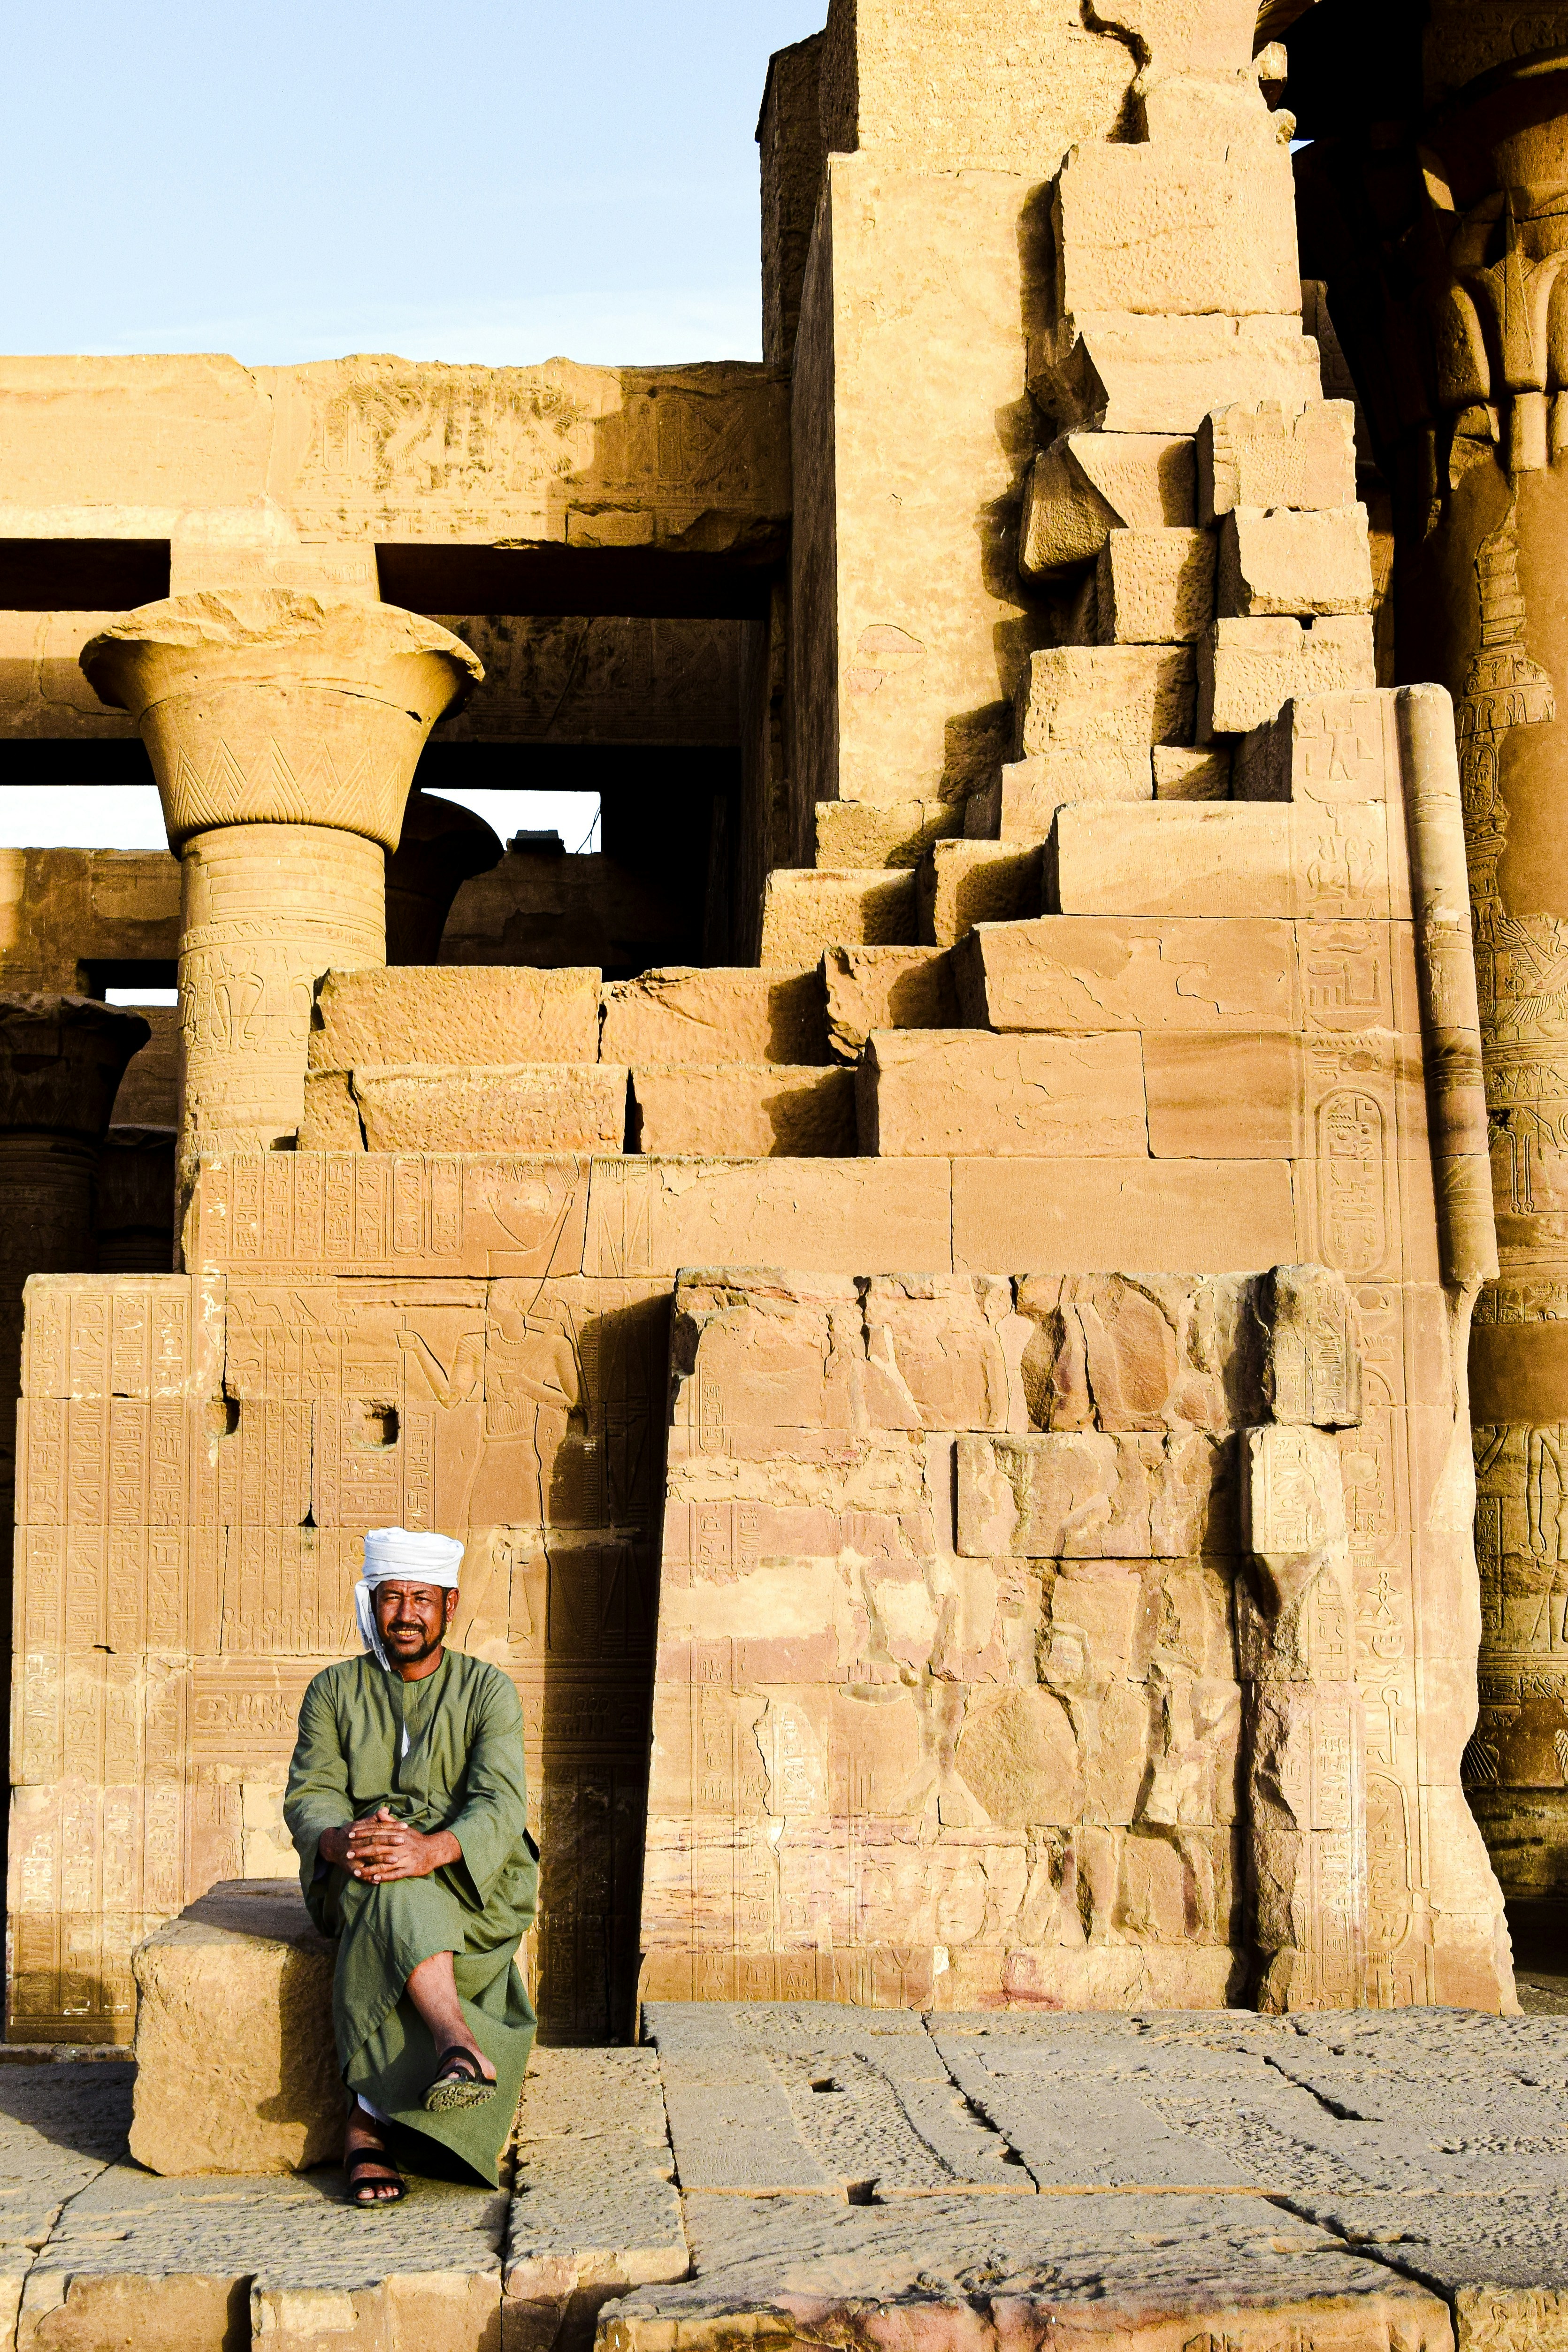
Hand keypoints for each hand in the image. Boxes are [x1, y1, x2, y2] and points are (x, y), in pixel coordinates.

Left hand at [336, 1806, 460, 1883]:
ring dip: (370, 1868)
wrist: (434, 1850)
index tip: (350, 1835)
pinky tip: (374, 1879)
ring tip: (357, 1872)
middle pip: (378, 1848)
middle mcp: (400, 1845)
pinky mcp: (409, 1869)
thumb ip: (389, 1821)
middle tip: (348, 1854)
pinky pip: (395, 1873)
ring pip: (384, 1863)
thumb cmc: (416, 1839)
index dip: (363, 1833)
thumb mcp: (403, 1828)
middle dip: (362, 1851)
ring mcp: (405, 1858)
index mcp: (397, 1834)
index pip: (377, 1832)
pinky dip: (385, 1876)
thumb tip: (380, 1811)